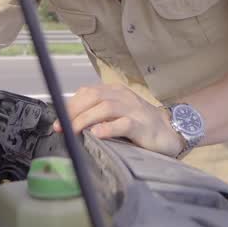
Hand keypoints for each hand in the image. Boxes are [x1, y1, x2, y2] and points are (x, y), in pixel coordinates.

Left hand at [51, 83, 183, 157]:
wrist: (170, 132)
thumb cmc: (139, 125)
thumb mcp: (117, 115)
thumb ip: (99, 114)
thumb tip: (71, 123)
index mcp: (115, 92)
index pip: (87, 92)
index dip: (70, 105)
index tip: (58, 121)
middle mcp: (123, 97)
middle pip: (93, 97)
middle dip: (73, 112)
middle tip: (61, 128)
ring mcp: (133, 110)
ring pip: (105, 108)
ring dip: (85, 120)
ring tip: (73, 131)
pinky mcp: (142, 126)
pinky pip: (123, 124)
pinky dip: (107, 128)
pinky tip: (96, 134)